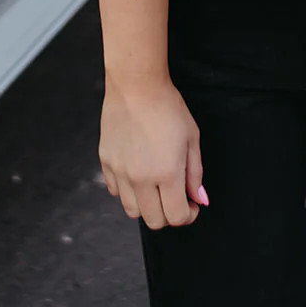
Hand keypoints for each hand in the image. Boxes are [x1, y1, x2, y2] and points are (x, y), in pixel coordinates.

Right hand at [98, 75, 207, 229]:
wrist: (136, 85)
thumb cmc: (168, 107)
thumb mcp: (191, 138)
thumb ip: (195, 174)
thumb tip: (199, 199)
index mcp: (167, 173)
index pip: (176, 217)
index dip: (188, 216)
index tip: (192, 205)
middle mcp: (141, 179)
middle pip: (153, 220)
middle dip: (169, 215)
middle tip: (175, 197)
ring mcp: (120, 172)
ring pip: (132, 211)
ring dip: (147, 206)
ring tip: (156, 186)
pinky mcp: (106, 163)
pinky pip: (116, 191)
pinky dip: (128, 190)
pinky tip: (138, 173)